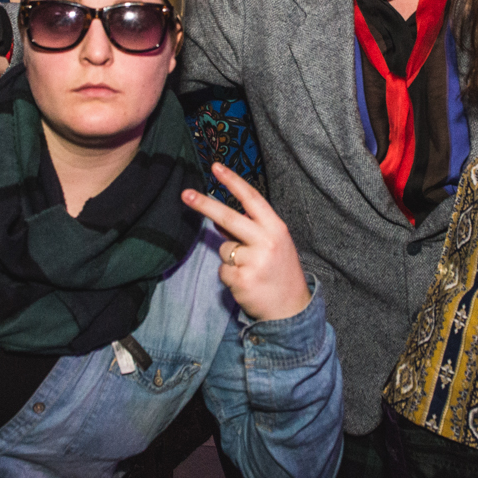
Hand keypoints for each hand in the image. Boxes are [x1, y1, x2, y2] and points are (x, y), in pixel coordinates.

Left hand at [181, 163, 311, 321]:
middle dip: (204, 205)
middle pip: (228, 218)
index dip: (233, 182)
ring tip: (250, 270)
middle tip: (185, 194)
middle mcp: (266, 242)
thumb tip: (220, 219)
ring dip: (230, 258)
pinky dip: (229, 276)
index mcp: (276, 228)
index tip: (216, 167)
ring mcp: (254, 262)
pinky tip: (246, 283)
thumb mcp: (273, 244)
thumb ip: (251, 230)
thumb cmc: (280, 272)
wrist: (292, 310)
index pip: (252, 199)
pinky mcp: (241, 280)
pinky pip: (223, 270)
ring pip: (224, 249)